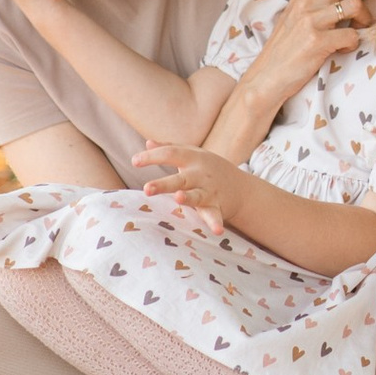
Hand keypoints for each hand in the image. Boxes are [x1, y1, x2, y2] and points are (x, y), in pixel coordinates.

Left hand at [134, 143, 258, 235]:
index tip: (134, 161)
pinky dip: (216, 222)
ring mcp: (209, 191)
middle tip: (146, 189)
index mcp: (192, 159)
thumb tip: (148, 143)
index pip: (170, 154)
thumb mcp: (193, 154)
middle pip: (180, 178)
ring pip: (196, 196)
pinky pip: (214, 215)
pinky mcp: (216, 206)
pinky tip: (217, 231)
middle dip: (164, 184)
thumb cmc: (208, 168)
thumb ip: (170, 148)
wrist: (240, 187)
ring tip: (178, 198)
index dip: (152, 157)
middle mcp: (200, 174)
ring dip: (188, 198)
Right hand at [248, 0, 375, 101]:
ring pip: (355, 5)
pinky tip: (342, 50)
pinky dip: (353, 44)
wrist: (266, 78)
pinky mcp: (316, 41)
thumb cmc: (287, 48)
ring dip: (365, 18)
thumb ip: (319, 0)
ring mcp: (310, 20)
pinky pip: (352, 36)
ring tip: (358, 31)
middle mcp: (306, 1)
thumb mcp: (298, 16)